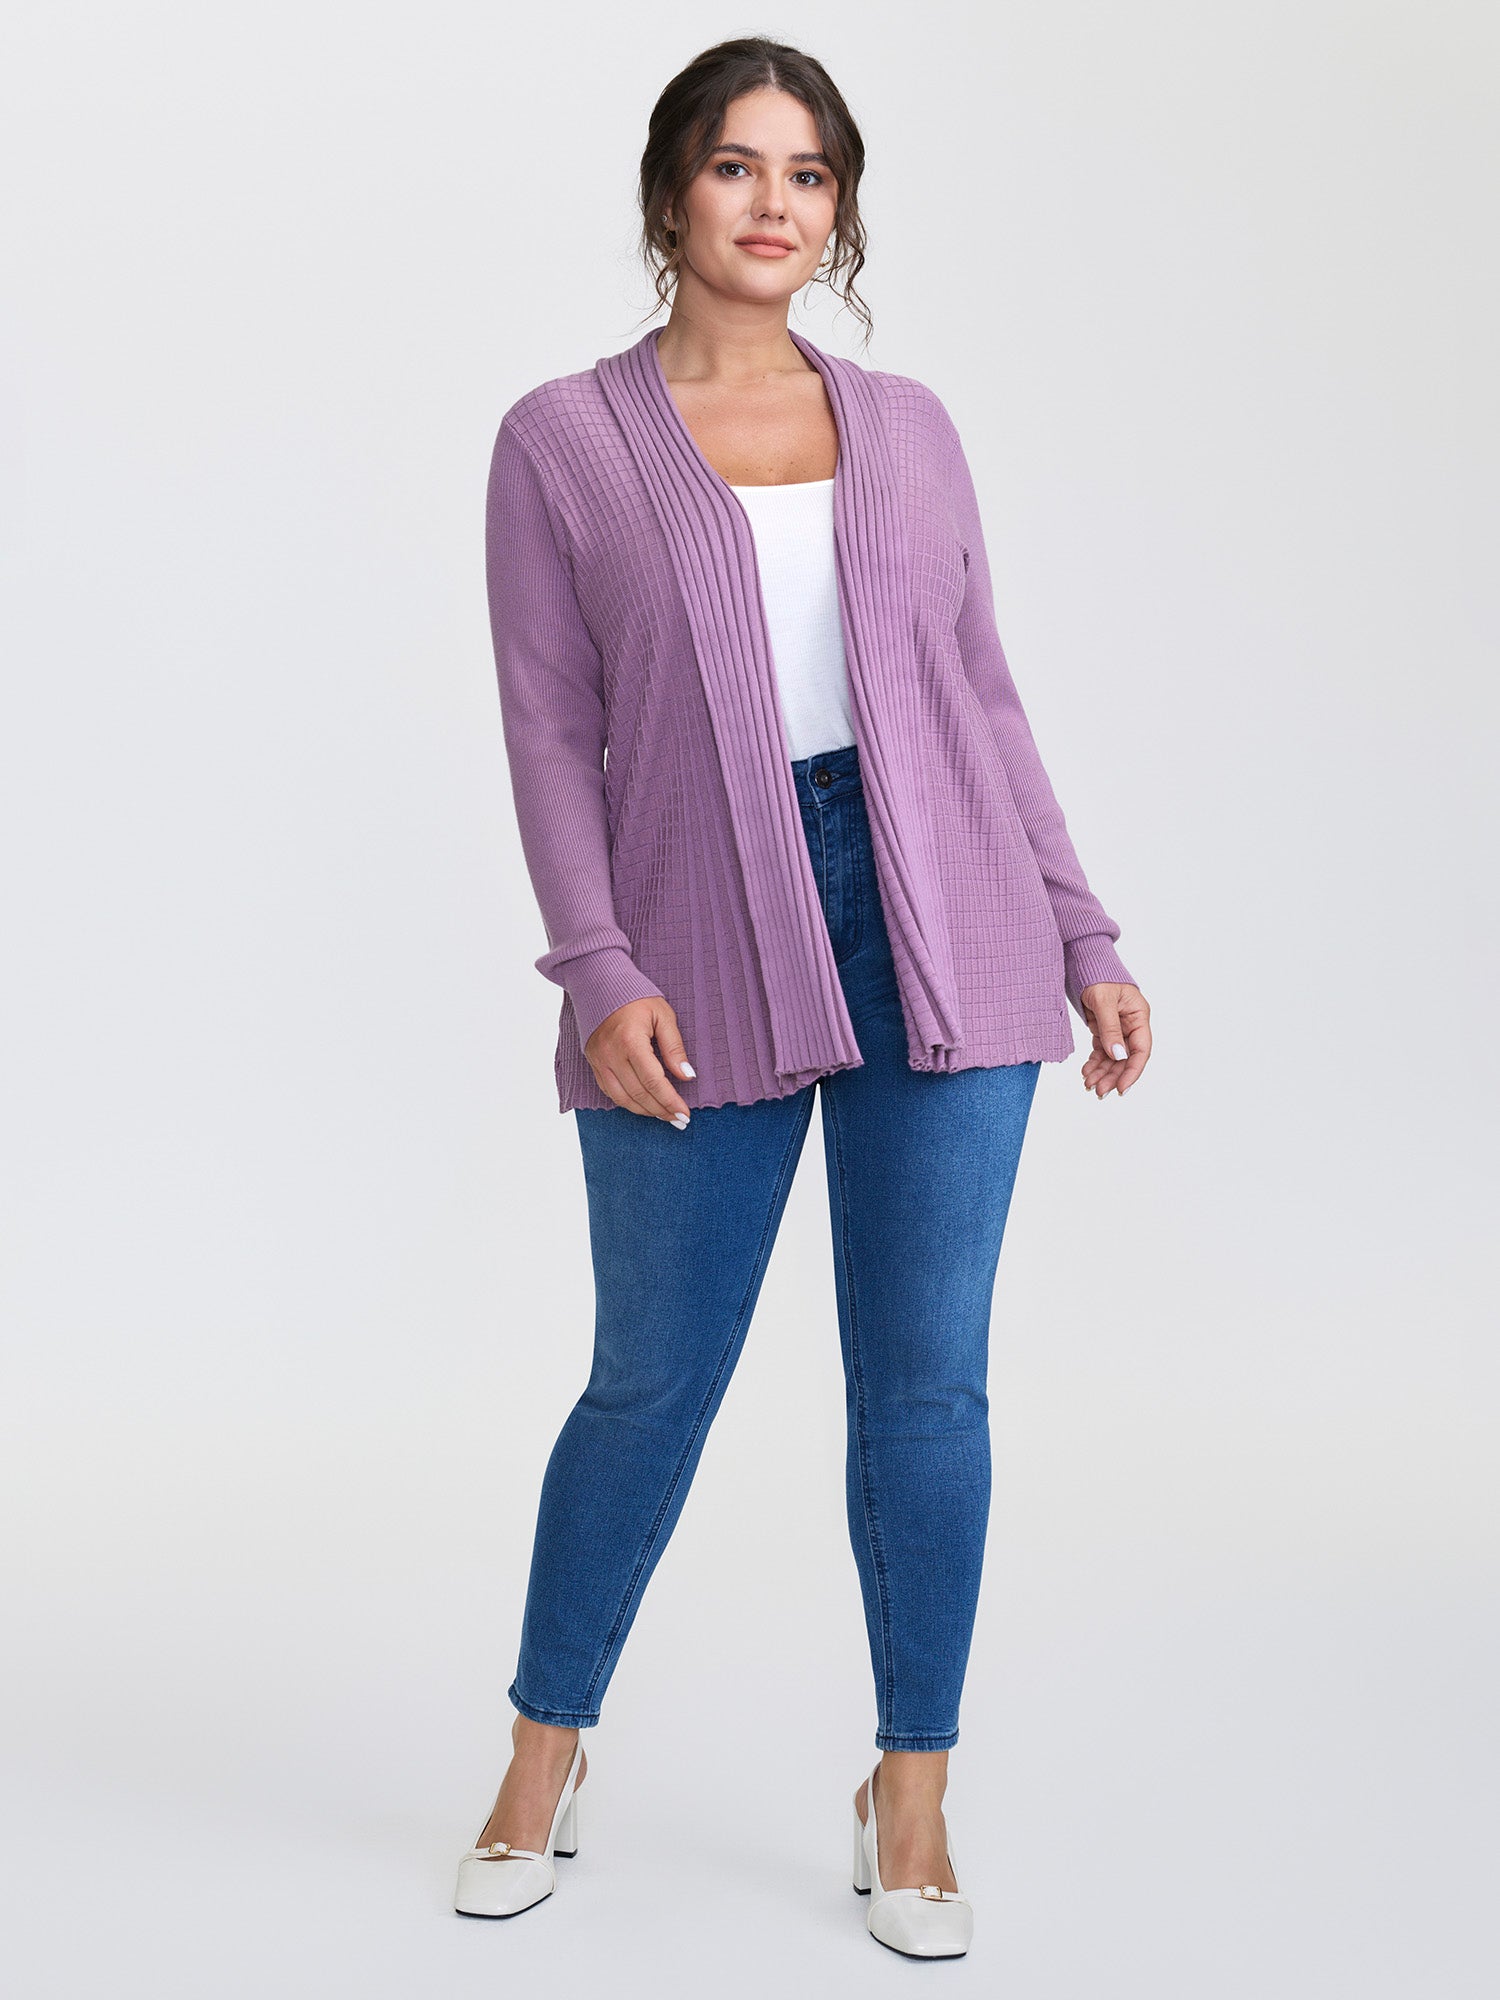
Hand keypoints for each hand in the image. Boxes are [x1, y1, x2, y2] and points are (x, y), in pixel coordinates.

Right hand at [583, 996, 696, 1124]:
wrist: (600, 983)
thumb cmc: (635, 996)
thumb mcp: (663, 1015)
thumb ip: (674, 1047)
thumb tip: (687, 1076)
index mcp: (630, 1040)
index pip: (653, 1081)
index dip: (670, 1101)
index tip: (684, 1113)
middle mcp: (611, 1054)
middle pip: (638, 1094)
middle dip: (661, 1110)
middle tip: (679, 1120)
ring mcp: (599, 1060)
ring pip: (622, 1098)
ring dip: (645, 1111)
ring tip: (664, 1116)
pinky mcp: (594, 1063)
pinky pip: (610, 1091)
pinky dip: (628, 1103)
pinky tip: (643, 1106)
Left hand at [1079, 983, 1150, 1097]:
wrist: (1081, 961)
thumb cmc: (1097, 974)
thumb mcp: (1103, 1000)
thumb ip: (1110, 1028)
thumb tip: (1118, 1055)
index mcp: (1138, 1015)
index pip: (1141, 1050)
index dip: (1132, 1071)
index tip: (1121, 1088)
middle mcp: (1130, 1024)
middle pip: (1126, 1058)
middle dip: (1113, 1076)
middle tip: (1099, 1091)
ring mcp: (1117, 1027)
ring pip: (1113, 1057)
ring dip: (1102, 1073)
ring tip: (1089, 1085)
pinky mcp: (1103, 1028)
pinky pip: (1101, 1051)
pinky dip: (1094, 1063)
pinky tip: (1086, 1072)